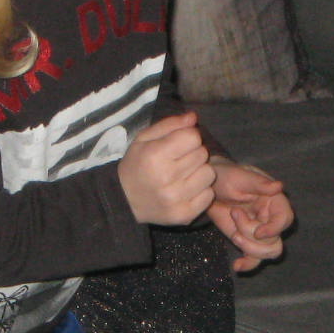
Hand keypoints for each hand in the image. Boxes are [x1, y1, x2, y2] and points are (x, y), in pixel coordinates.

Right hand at [117, 111, 213, 225]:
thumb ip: (170, 125)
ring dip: (199, 172)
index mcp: (154, 156)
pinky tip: (186, 190)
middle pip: (202, 154)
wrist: (124, 201)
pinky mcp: (184, 215)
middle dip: (193, 154)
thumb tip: (194, 117)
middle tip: (179, 161)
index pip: (193, 137)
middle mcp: (166, 178)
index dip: (188, 137)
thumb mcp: (144, 139)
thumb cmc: (136, 165)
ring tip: (184, 175)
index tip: (178, 144)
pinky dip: (200, 191)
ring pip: (209, 174)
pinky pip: (209, 195)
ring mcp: (176, 199)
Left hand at [207, 157, 292, 270]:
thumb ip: (259, 183)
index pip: (285, 219)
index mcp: (274, 200)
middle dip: (253, 236)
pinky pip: (255, 258)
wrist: (209, 187)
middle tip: (234, 215)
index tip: (258, 232)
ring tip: (234, 234)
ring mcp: (260, 231)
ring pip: (268, 252)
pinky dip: (248, 264)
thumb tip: (279, 186)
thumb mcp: (240, 176)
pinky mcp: (248, 240)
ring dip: (249, 248)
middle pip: (275, 241)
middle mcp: (270, 218)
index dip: (274, 229)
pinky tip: (237, 266)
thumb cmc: (227, 176)